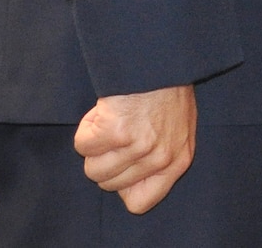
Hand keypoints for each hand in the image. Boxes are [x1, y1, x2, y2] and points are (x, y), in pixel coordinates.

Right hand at [74, 84, 195, 213]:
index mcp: (178, 161)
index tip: (121, 166)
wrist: (161, 59)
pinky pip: (83, 145)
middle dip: (104, 159)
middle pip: (108, 185)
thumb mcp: (178, 128)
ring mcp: (138, 146)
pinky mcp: (116, 132)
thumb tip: (131, 181)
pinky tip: (104, 112)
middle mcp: (159, 158)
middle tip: (117, 132)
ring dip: (94, 145)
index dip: (123, 186)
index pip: (139, 203)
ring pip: (92, 168)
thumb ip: (160, 157)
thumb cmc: (167, 90)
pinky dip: (86, 129)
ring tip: (111, 121)